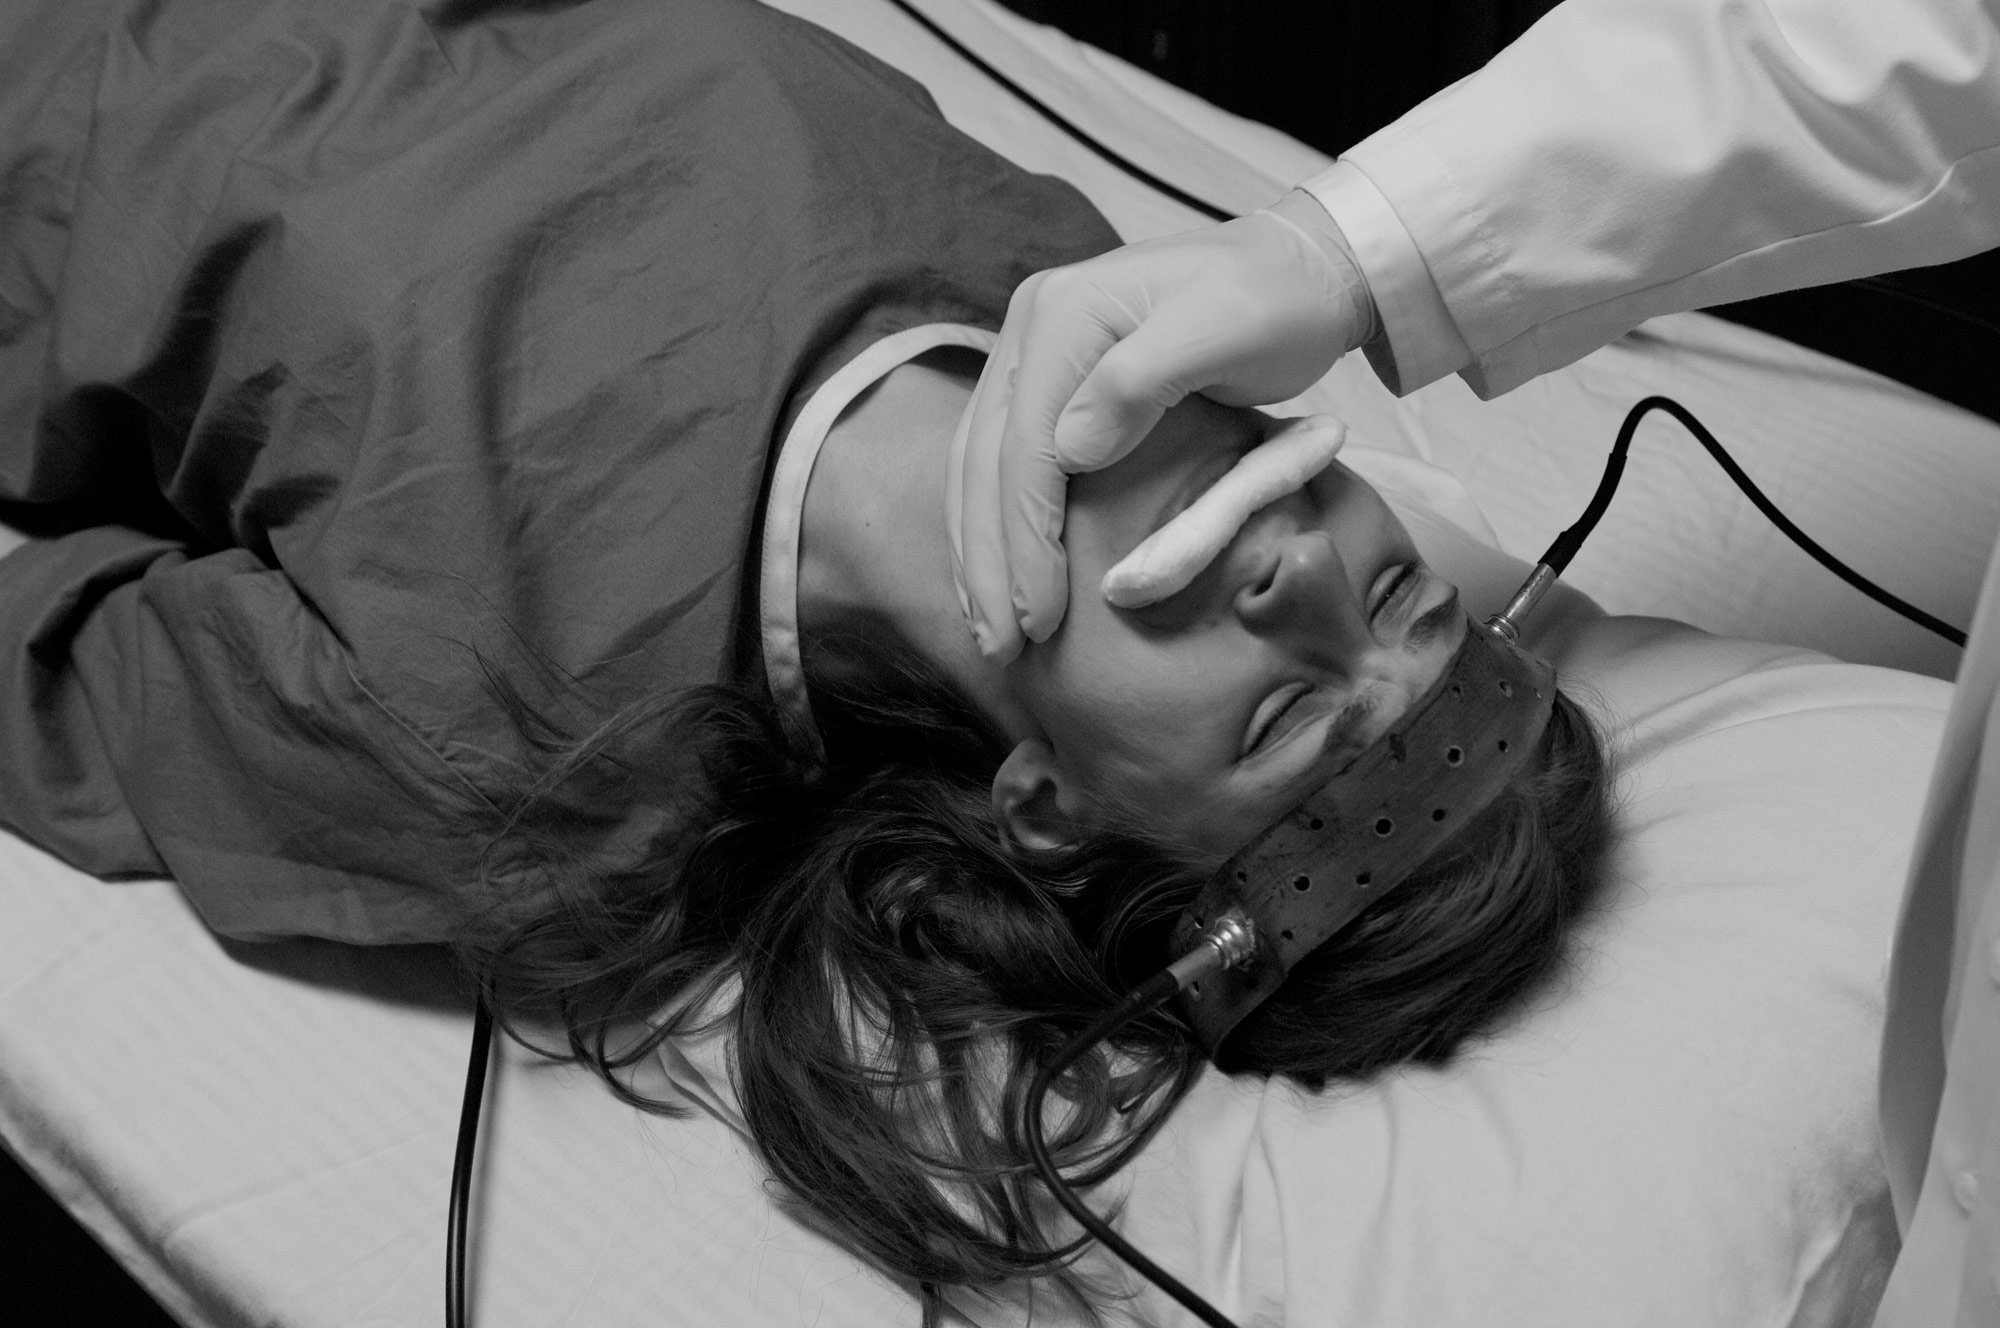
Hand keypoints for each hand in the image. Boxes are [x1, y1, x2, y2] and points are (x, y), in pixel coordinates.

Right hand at [953, 191, 1376, 662]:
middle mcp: (1031, 329)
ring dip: (980, 552)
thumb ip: (1140, 381)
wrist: (1297, 267)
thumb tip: (1069, 450)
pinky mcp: (1051, 382)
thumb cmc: (1274, 303)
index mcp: (1063, 315)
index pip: (1023, 445)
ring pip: (980, 467)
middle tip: (999, 644)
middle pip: (984, 460)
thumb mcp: (1225, 329)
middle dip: (987, 559)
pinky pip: (1004, 463)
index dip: (1024, 538)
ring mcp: (1034, 354)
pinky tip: (1000, 579)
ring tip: (990, 630)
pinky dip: (996, 527)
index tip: (1037, 616)